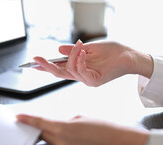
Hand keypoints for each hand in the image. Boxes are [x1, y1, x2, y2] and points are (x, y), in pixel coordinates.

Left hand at [17, 114, 149, 144]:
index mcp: (62, 129)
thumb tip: (57, 127)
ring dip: (50, 136)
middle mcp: (60, 144)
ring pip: (51, 142)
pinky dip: (60, 143)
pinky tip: (70, 139)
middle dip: (36, 129)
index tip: (18, 117)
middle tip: (31, 124)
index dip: (27, 120)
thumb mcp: (80, 118)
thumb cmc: (104, 129)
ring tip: (61, 130)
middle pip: (42, 135)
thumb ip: (64, 122)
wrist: (119, 144)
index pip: (39, 123)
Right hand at [33, 40, 153, 86]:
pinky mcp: (94, 81)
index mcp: (78, 69)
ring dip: (72, 55)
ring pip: (70, 70)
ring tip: (80, 45)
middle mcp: (80, 76)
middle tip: (36, 60)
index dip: (45, 67)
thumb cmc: (112, 52)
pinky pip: (81, 72)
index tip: (33, 64)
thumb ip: (73, 51)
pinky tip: (83, 52)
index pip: (58, 69)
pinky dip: (80, 61)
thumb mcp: (88, 48)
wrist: (129, 56)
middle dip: (46, 67)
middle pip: (59, 73)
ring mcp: (87, 80)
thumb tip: (59, 50)